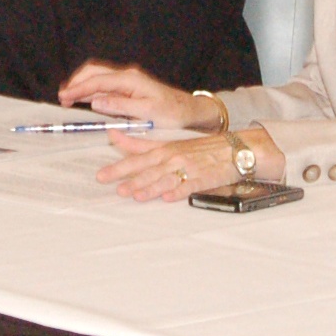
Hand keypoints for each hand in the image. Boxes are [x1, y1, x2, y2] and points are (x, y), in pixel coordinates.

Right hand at [58, 61, 206, 126]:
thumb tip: (96, 101)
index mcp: (131, 80)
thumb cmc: (172, 113)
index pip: (98, 81)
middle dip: (76, 82)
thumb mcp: (147, 113)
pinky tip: (84, 97)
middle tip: (62, 97)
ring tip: (68, 96)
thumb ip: (120, 106)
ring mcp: (128, 81)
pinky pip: (105, 84)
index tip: (64, 97)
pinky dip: (91, 89)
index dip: (78, 88)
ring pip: (98, 76)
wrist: (190, 111)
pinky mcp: (129, 88)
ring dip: (82, 84)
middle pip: (95, 72)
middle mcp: (128, 76)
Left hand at [95, 125, 284, 201]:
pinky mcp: (203, 180)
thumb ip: (142, 144)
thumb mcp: (171, 142)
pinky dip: (178, 192)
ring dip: (149, 187)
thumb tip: (116, 138)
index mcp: (165, 149)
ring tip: (135, 195)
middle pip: (147, 169)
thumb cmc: (200, 148)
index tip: (101, 174)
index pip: (137, 158)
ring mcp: (188, 169)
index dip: (118, 166)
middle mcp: (174, 158)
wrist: (234, 149)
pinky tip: (168, 198)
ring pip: (165, 179)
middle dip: (128, 178)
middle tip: (112, 186)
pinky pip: (189, 187)